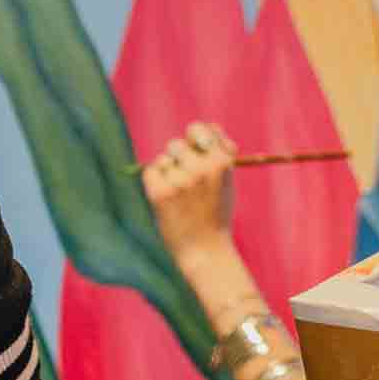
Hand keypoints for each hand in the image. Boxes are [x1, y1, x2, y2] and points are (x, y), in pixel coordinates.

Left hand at [142, 121, 237, 258]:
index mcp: (222, 163)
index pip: (204, 129)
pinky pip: (151, 171)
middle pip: (177, 144)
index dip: (197, 136)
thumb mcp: (227, 181)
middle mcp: (202, 168)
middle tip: (184, 178)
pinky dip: (155, 182)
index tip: (197, 148)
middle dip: (177, 157)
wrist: (205, 250)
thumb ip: (221, 154)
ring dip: (167, 171)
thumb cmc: (216, 213)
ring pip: (163, 159)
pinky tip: (166, 199)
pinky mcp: (161, 193)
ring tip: (178, 193)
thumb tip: (210, 129)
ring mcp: (181, 180)